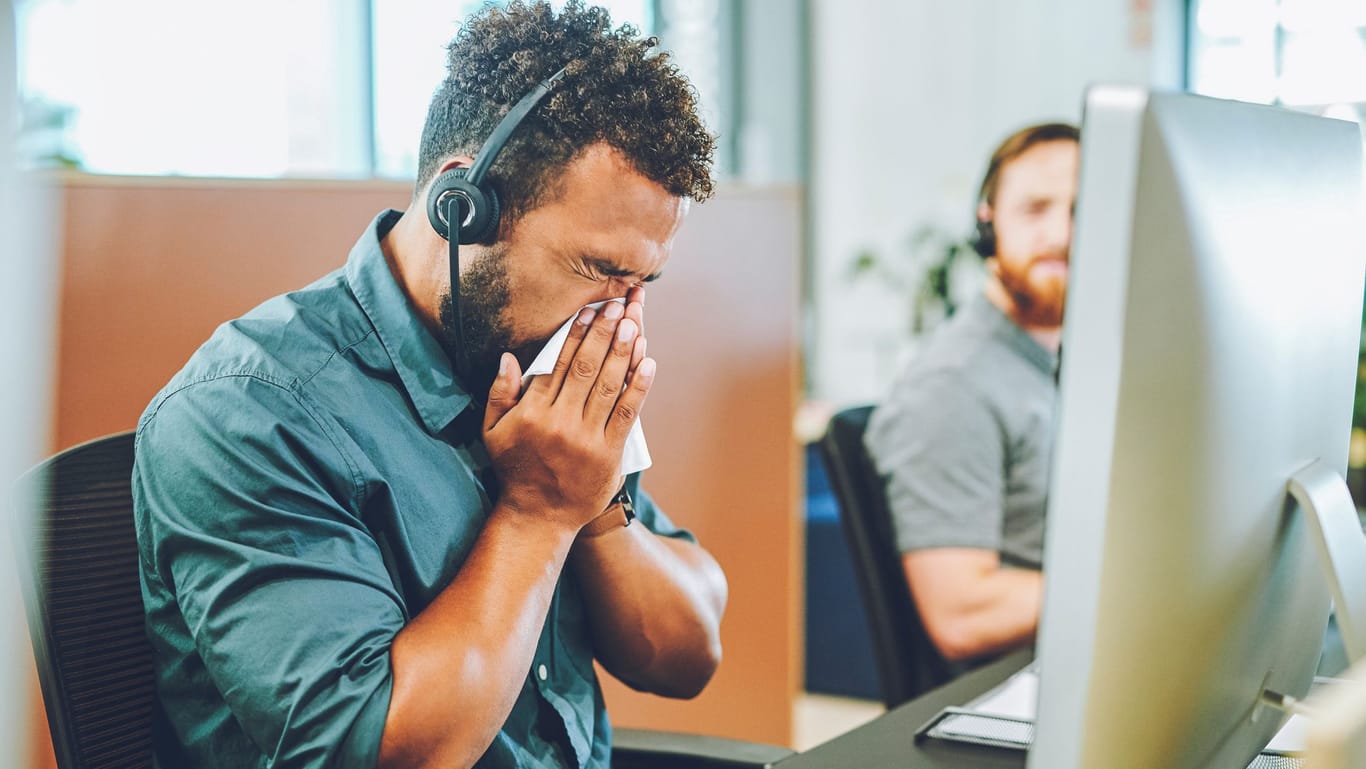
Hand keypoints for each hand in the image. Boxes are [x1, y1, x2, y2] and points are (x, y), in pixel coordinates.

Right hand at [482, 298, 654, 530]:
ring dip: (623, 352)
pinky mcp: (608, 454)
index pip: (558, 363)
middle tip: (618, 305)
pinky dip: (638, 387)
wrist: (539, 517)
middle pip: (586, 368)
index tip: (590, 309)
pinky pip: (626, 414)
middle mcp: (560, 422)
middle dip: (603, 333)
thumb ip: (499, 394)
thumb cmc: (516, 469)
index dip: (576, 333)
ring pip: (608, 386)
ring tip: (634, 323)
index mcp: (533, 412)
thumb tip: (508, 357)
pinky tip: (648, 362)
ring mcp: (586, 439)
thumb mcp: (492, 432)